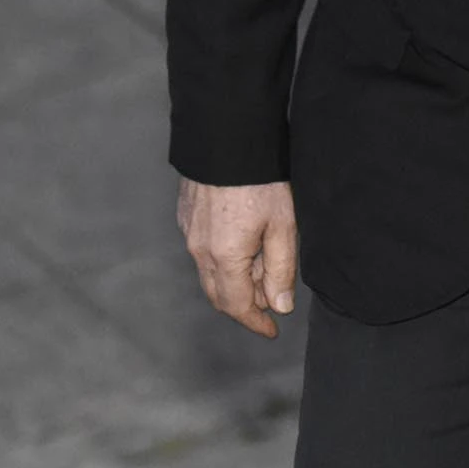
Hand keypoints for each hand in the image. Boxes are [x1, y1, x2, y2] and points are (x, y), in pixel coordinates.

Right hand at [176, 177, 298, 338]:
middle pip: (219, 294)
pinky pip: (202, 251)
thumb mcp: (282, 225)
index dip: (255, 322)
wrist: (226, 137)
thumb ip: (280, 268)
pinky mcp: (186, 216)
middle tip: (271, 301)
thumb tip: (280, 305)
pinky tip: (244, 245)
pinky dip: (223, 260)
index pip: (237, 306)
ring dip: (235, 281)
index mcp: (224, 257)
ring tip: (263, 269)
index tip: (271, 330)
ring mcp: (189, 232)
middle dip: (245, 304)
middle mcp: (200, 250)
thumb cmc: (260, 179)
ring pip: (210, 273)